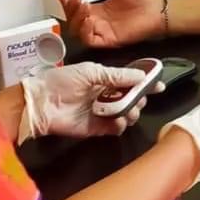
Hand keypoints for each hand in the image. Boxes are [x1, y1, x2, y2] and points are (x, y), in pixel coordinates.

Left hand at [17, 62, 159, 143]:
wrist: (41, 103)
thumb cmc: (61, 81)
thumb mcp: (91, 71)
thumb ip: (117, 75)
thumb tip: (140, 75)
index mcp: (105, 79)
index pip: (130, 81)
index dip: (145, 82)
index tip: (158, 85)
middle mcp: (106, 96)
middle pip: (133, 98)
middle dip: (140, 98)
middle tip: (139, 98)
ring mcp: (102, 112)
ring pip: (128, 114)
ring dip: (132, 111)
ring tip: (127, 109)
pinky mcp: (97, 128)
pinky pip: (116, 128)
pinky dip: (120, 124)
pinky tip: (117, 120)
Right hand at [58, 0, 165, 48]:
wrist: (157, 10)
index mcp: (98, 10)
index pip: (75, 8)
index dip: (65, 1)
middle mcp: (97, 22)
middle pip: (73, 20)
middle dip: (70, 9)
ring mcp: (102, 32)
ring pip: (78, 31)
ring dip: (76, 18)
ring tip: (84, 5)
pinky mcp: (108, 41)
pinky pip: (90, 40)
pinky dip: (86, 31)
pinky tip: (90, 19)